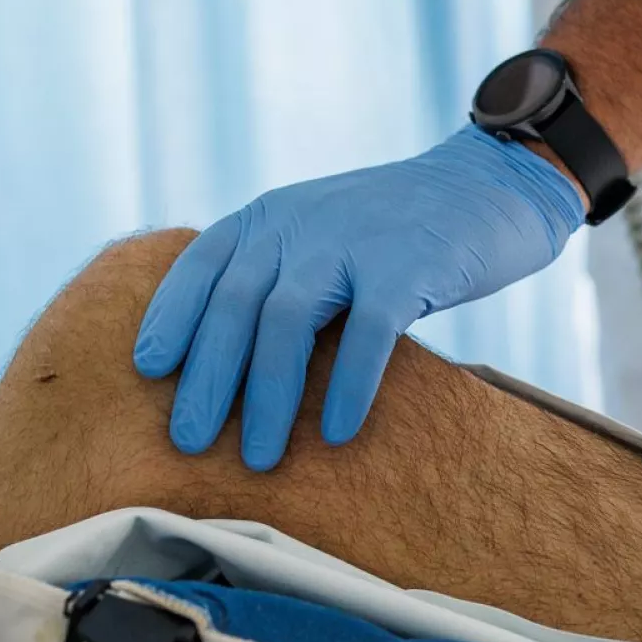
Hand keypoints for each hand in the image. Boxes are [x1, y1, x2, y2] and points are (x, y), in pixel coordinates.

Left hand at [134, 127, 583, 467]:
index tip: (147, 373)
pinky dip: (346, 386)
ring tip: (258, 458)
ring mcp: (354, 240)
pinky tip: (336, 433)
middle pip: (234, 306)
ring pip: (287, 323)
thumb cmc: (405, 229)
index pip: (200, 266)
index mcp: (274, 216)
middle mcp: (302, 223)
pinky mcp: (408, 264)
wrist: (494, 183)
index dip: (169, 318)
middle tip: (187, 443)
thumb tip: (229, 362)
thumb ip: (280, 273)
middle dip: (206, 379)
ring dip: (265, 397)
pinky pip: (366, 333)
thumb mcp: (326, 232)